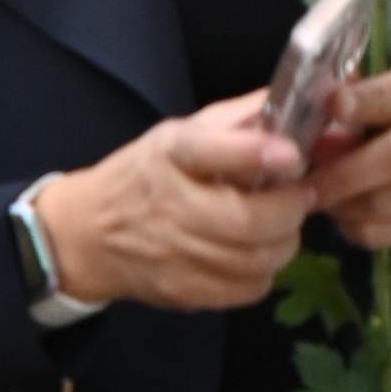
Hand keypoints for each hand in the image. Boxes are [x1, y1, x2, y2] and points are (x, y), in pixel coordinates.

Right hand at [25, 98, 309, 315]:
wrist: (88, 233)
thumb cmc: (148, 175)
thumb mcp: (182, 133)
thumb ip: (239, 119)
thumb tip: (295, 100)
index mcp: (170, 153)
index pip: (209, 150)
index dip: (255, 153)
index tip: (291, 154)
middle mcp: (169, 203)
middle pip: (247, 220)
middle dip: (289, 210)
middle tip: (301, 197)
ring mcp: (174, 253)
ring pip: (256, 259)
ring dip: (284, 243)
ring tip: (280, 226)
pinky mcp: (182, 291)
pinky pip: (247, 289)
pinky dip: (265, 273)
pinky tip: (256, 255)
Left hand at [306, 65, 390, 256]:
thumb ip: (358, 93)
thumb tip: (310, 102)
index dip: (362, 102)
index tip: (331, 105)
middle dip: (339, 175)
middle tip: (300, 183)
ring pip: (383, 205)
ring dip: (341, 204)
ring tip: (315, 196)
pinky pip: (383, 234)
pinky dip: (352, 227)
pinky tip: (341, 213)